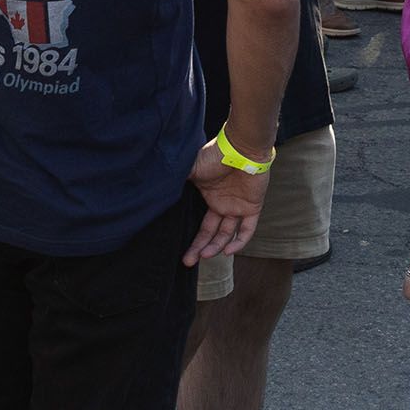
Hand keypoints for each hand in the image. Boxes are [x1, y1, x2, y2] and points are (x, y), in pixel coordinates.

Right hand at [186, 139, 266, 264]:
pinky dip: (239, 242)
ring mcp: (238, 206)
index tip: (183, 254)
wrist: (239, 148)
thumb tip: (157, 191)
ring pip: (227, 234)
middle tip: (188, 262)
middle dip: (201, 249)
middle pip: (212, 234)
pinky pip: (247, 229)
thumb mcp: (191, 169)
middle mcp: (223, 205)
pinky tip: (227, 251)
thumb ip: (177, 182)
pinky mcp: (253, 206)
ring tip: (206, 255)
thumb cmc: (215, 155)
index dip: (194, 241)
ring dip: (217, 246)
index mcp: (210, 198)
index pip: (203, 226)